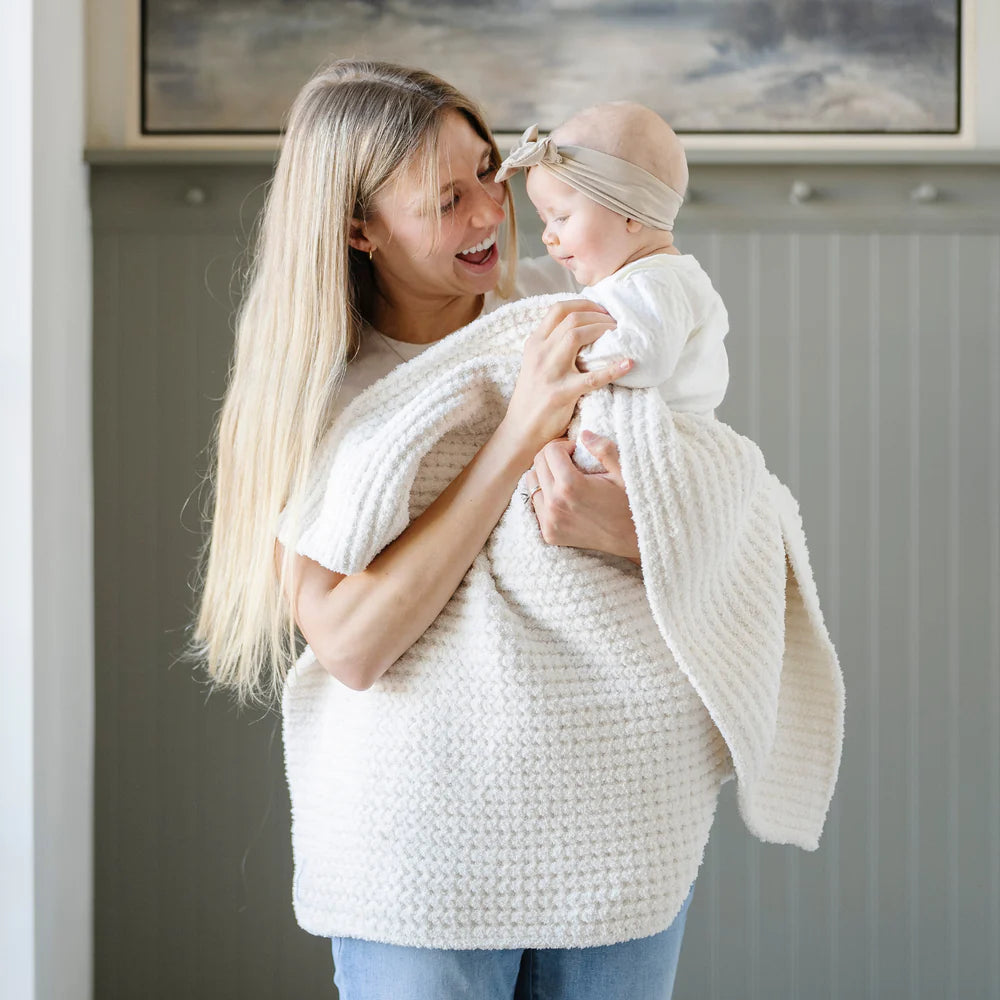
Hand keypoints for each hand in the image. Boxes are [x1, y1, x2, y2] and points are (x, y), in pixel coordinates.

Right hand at [504, 300, 632, 454]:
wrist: (521, 431)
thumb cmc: (533, 397)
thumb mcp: (535, 364)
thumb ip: (551, 347)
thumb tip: (582, 330)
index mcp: (534, 344)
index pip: (558, 309)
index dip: (585, 304)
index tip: (602, 309)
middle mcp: (539, 353)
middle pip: (572, 319)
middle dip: (599, 315)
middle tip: (616, 323)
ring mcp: (549, 372)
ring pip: (577, 336)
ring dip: (603, 330)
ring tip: (619, 335)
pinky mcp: (561, 393)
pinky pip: (591, 378)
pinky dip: (613, 369)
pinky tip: (628, 364)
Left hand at [523, 431, 640, 564]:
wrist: (632, 539)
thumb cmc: (630, 503)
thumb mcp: (623, 472)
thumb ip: (603, 449)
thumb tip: (583, 434)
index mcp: (570, 485)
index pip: (550, 450)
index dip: (565, 445)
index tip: (577, 452)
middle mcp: (555, 504)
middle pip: (538, 463)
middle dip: (553, 457)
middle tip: (571, 461)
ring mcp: (549, 521)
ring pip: (531, 483)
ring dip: (545, 475)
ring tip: (565, 478)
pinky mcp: (548, 533)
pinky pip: (535, 504)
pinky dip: (544, 495)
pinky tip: (563, 496)